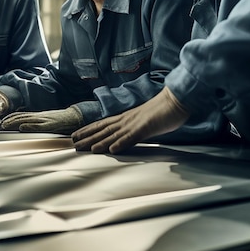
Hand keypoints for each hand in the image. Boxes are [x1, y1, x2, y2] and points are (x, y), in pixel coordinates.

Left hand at [0, 106, 83, 134]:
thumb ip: (36, 123)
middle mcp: (38, 116)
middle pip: (20, 117)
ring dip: (14, 123)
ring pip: (26, 120)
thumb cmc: (59, 121)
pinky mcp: (50, 125)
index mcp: (36, 115)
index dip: (9, 118)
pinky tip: (22, 128)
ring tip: (5, 126)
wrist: (72, 116)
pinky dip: (29, 126)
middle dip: (8, 121)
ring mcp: (43, 119)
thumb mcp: (45, 121)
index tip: (0, 123)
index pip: (20, 115)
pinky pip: (38, 125)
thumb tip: (24, 127)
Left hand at [71, 87, 189, 153]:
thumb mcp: (144, 121)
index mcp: (126, 118)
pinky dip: (121, 143)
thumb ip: (134, 128)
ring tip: (86, 148)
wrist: (176, 101)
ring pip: (113, 134)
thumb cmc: (163, 111)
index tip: (76, 135)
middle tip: (73, 144)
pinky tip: (112, 149)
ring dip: (100, 141)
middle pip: (104, 129)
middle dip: (88, 137)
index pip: (103, 124)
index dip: (89, 130)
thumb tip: (126, 134)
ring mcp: (135, 124)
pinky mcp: (146, 128)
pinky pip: (132, 137)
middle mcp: (127, 120)